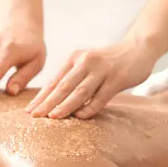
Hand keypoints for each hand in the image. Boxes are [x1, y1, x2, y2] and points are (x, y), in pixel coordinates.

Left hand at [26, 40, 158, 118]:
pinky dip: (90, 107)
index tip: (29, 111)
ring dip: (66, 105)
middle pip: (64, 86)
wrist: (138, 49)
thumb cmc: (108, 62)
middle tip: (35, 116)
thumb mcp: (86, 65)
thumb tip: (52, 102)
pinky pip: (101, 96)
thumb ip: (72, 79)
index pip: (54, 81)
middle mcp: (86, 61)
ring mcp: (102, 70)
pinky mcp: (117, 78)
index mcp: (75, 58)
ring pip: (80, 91)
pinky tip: (80, 116)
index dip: (41, 97)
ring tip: (53, 117)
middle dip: (48, 102)